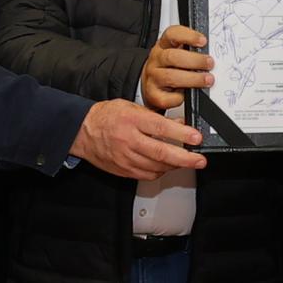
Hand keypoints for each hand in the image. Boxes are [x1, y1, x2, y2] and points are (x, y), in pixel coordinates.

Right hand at [75, 97, 209, 180]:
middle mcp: (128, 139)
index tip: (196, 138)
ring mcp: (125, 157)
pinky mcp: (123, 170)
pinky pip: (147, 174)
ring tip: (186, 162)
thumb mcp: (132, 107)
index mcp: (132, 119)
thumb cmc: (107, 117)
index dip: (181, 134)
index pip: (161, 127)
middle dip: (185, 158)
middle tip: (199, 160)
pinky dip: (160, 171)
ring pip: (156, 166)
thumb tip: (180, 123)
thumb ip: (156, 117)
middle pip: (161, 152)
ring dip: (175, 166)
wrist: (82, 131)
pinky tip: (167, 166)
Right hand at [137, 23, 215, 106]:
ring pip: (171, 77)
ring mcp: (153, 77)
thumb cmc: (170, 67)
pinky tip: (188, 95)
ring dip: (193, 79)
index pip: (172, 35)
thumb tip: (212, 56)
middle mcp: (156, 60)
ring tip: (207, 80)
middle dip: (194, 61)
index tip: (203, 41)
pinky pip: (168, 98)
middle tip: (210, 64)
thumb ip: (191, 52)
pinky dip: (180, 98)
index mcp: (163, 45)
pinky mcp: (153, 95)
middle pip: (172, 57)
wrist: (150, 85)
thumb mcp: (178, 53)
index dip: (188, 36)